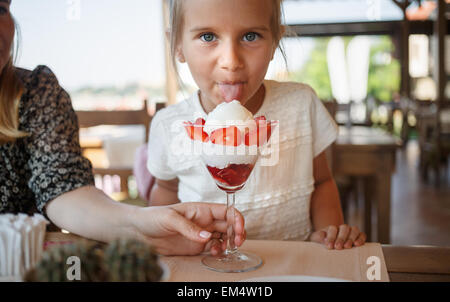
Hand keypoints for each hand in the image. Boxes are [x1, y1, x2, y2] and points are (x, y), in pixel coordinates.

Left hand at [131, 202, 245, 255]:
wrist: (137, 231)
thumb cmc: (152, 218)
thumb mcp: (170, 218)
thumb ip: (189, 228)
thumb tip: (207, 237)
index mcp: (201, 209)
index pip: (225, 211)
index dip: (236, 218)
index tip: (239, 229)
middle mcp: (204, 221)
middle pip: (229, 225)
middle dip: (237, 232)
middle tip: (238, 242)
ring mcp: (201, 234)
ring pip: (224, 237)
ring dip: (229, 243)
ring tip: (224, 249)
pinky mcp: (195, 246)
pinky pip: (213, 248)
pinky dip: (219, 251)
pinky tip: (215, 253)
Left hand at [309, 225, 365, 249]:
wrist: (331, 246)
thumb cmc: (322, 243)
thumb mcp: (316, 240)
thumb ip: (318, 237)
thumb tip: (323, 235)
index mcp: (332, 228)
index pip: (333, 229)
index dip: (331, 237)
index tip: (329, 246)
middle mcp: (343, 228)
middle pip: (344, 228)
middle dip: (341, 238)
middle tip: (338, 247)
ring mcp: (352, 232)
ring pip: (354, 230)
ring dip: (351, 238)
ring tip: (347, 246)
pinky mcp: (359, 237)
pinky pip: (362, 235)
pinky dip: (361, 238)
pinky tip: (357, 244)